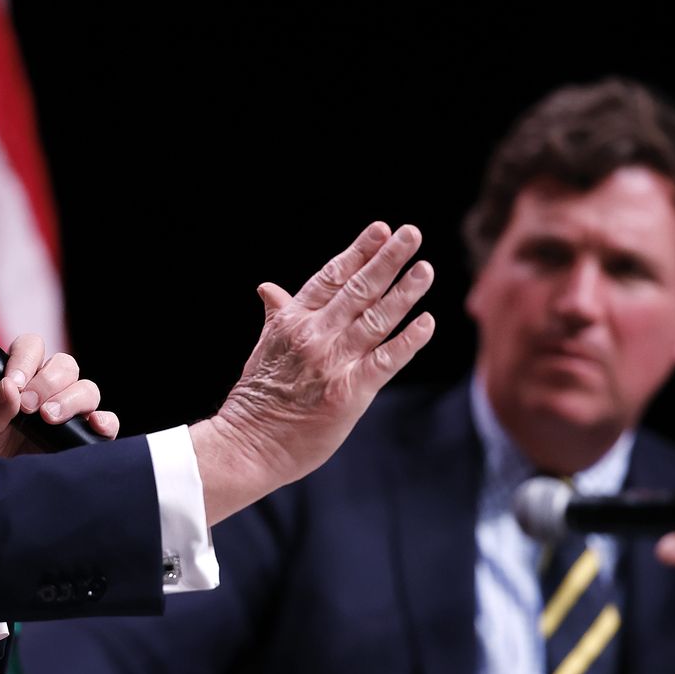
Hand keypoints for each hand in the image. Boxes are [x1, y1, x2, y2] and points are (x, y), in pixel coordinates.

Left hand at [0, 333, 117, 463]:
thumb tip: (11, 387)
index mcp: (18, 378)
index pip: (32, 348)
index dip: (26, 358)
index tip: (14, 382)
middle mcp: (46, 392)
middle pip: (65, 366)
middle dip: (48, 382)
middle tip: (28, 407)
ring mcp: (67, 415)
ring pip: (86, 390)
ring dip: (72, 399)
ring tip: (49, 418)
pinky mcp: (80, 440)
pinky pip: (105, 423)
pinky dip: (105, 421)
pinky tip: (94, 425)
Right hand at [191, 222, 435, 522]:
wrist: (248, 444)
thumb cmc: (256, 398)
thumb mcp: (264, 347)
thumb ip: (278, 315)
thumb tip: (267, 287)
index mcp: (292, 321)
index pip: (331, 277)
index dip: (358, 252)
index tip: (381, 229)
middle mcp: (314, 334)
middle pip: (358, 289)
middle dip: (387, 259)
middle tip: (411, 233)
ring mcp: (332, 362)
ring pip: (375, 318)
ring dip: (404, 292)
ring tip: (425, 269)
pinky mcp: (348, 392)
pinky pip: (385, 361)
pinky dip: (407, 341)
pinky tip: (427, 322)